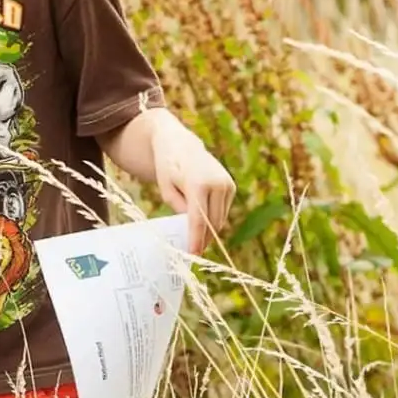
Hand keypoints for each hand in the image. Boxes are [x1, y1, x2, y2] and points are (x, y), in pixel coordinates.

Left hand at [154, 126, 234, 254]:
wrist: (180, 143)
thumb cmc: (168, 166)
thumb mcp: (166, 187)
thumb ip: (178, 208)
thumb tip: (191, 227)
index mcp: (198, 183)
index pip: (199, 220)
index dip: (196, 239)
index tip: (193, 254)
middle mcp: (217, 183)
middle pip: (213, 222)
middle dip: (204, 239)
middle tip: (194, 253)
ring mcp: (227, 184)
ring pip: (220, 218)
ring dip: (210, 232)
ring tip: (197, 242)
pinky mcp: (231, 186)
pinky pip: (222, 210)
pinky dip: (214, 219)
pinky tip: (203, 226)